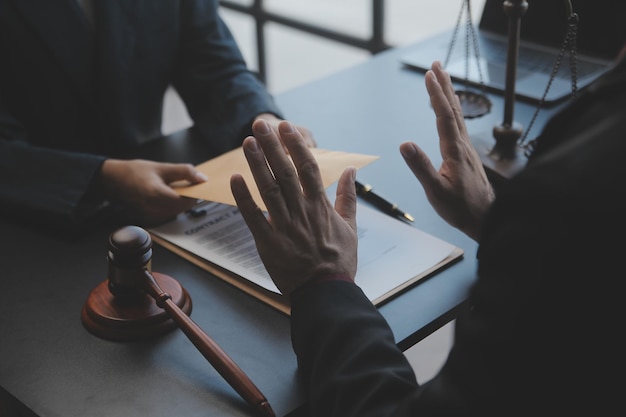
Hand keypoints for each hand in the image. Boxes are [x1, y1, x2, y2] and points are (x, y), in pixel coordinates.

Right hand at [99, 159, 206, 225]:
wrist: (113, 179)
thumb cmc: (134, 172)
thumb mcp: (161, 167)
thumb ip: (184, 172)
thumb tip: (202, 179)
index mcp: (156, 194)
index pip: (184, 201)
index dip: (194, 194)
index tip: (198, 186)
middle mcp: (153, 208)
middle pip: (182, 208)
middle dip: (188, 198)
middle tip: (189, 185)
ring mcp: (150, 215)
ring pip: (176, 212)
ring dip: (181, 202)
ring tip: (176, 188)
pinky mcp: (149, 217)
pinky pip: (168, 213)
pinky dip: (172, 205)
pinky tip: (168, 194)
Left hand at [231, 119, 356, 296]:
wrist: (325, 291)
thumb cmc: (338, 260)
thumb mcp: (350, 227)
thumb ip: (348, 197)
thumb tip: (351, 170)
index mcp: (321, 206)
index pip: (307, 168)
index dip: (296, 145)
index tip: (286, 128)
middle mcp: (302, 212)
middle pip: (285, 172)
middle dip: (272, 146)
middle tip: (261, 124)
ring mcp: (284, 226)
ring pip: (268, 189)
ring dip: (257, 164)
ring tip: (247, 142)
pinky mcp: (268, 243)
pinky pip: (253, 217)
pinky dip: (243, 197)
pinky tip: (235, 178)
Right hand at [399, 61, 493, 241]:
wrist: (485, 218)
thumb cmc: (460, 208)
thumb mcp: (435, 191)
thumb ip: (420, 167)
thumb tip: (404, 144)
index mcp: (455, 151)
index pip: (444, 116)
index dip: (436, 95)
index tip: (429, 75)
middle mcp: (463, 145)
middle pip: (453, 109)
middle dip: (443, 85)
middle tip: (436, 64)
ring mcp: (466, 149)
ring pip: (458, 115)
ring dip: (449, 94)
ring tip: (442, 77)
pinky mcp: (466, 154)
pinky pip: (459, 124)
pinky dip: (453, 109)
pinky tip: (451, 108)